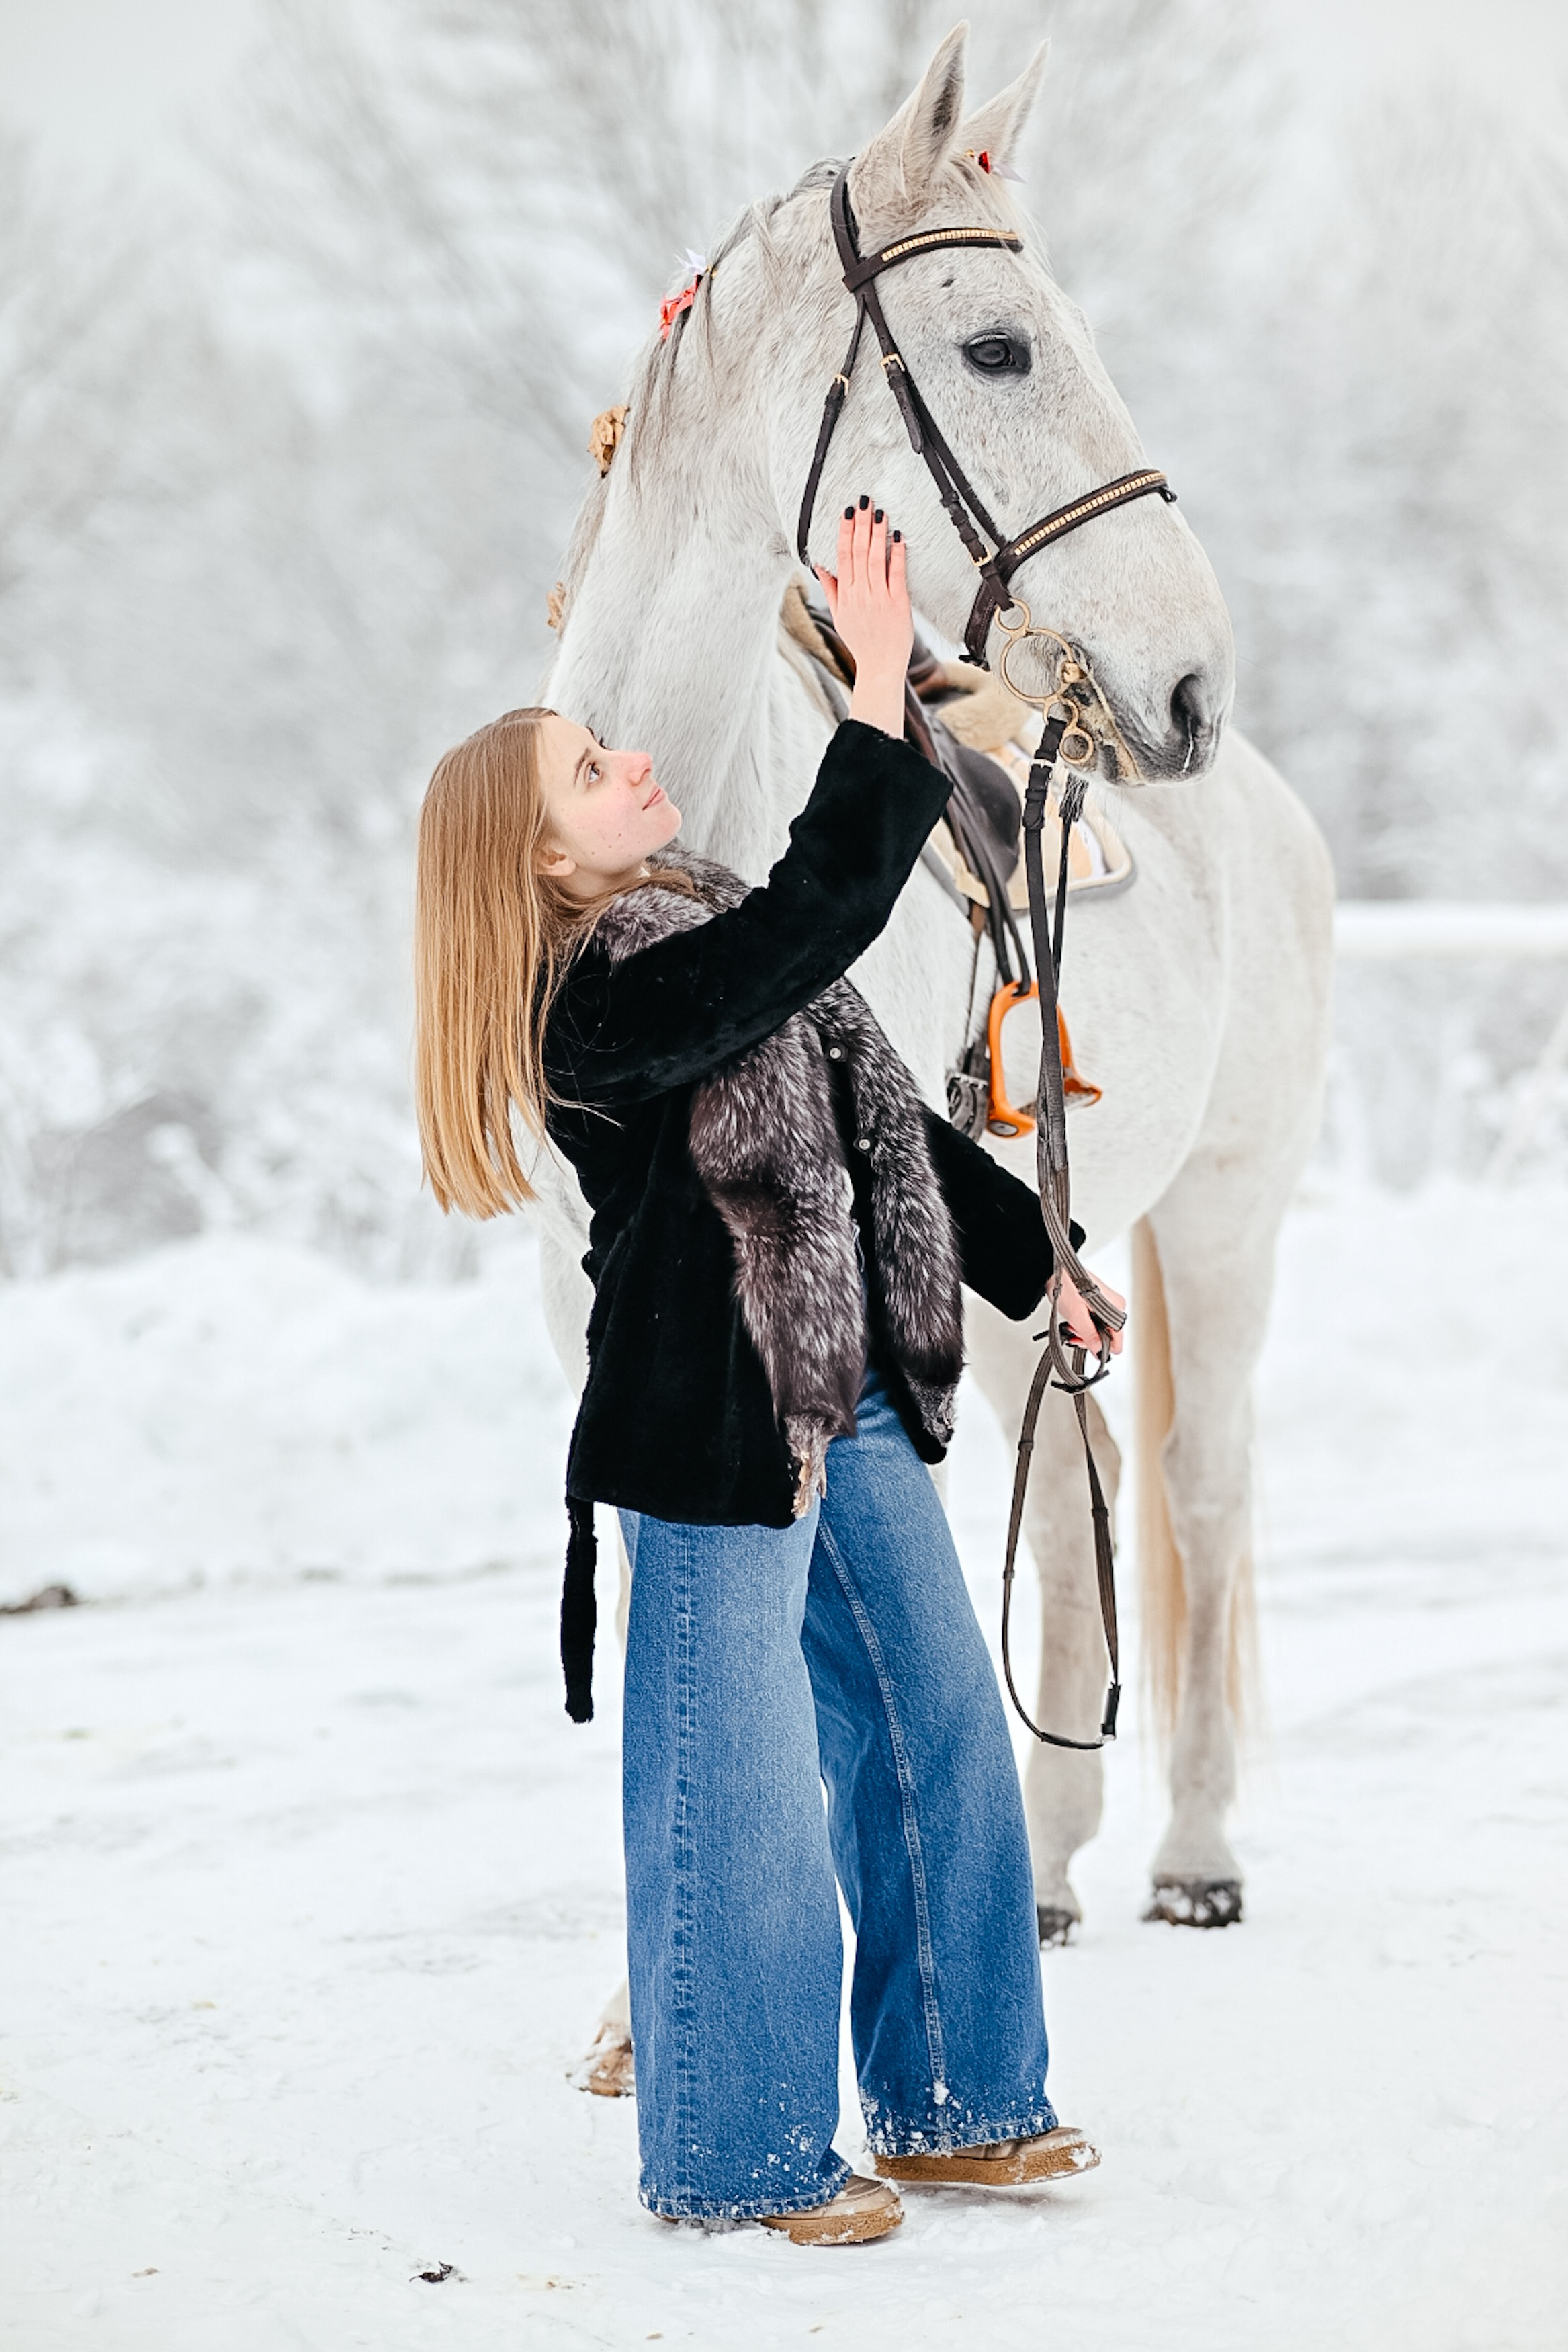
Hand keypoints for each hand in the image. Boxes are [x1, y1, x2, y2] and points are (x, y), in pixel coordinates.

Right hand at [814, 498, 911, 738]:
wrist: (879, 666)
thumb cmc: (862, 641)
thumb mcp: (840, 616)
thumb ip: (832, 589)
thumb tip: (820, 566)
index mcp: (845, 595)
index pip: (841, 557)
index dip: (844, 532)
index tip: (846, 512)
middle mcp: (859, 594)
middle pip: (857, 552)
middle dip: (860, 525)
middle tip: (863, 501)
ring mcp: (878, 598)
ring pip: (874, 559)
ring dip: (877, 534)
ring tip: (879, 512)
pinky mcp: (897, 603)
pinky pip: (896, 574)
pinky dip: (896, 554)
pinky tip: (898, 537)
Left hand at [1057, 1269, 1125, 1356]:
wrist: (1055, 1268)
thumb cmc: (1066, 1285)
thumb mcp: (1077, 1316)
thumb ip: (1090, 1336)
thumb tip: (1100, 1352)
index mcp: (1116, 1309)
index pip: (1116, 1343)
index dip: (1100, 1348)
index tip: (1085, 1343)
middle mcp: (1116, 1305)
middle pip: (1107, 1336)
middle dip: (1089, 1338)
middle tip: (1074, 1331)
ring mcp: (1109, 1302)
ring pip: (1100, 1328)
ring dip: (1084, 1330)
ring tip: (1071, 1322)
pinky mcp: (1100, 1299)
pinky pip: (1096, 1319)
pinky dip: (1084, 1321)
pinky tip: (1074, 1317)